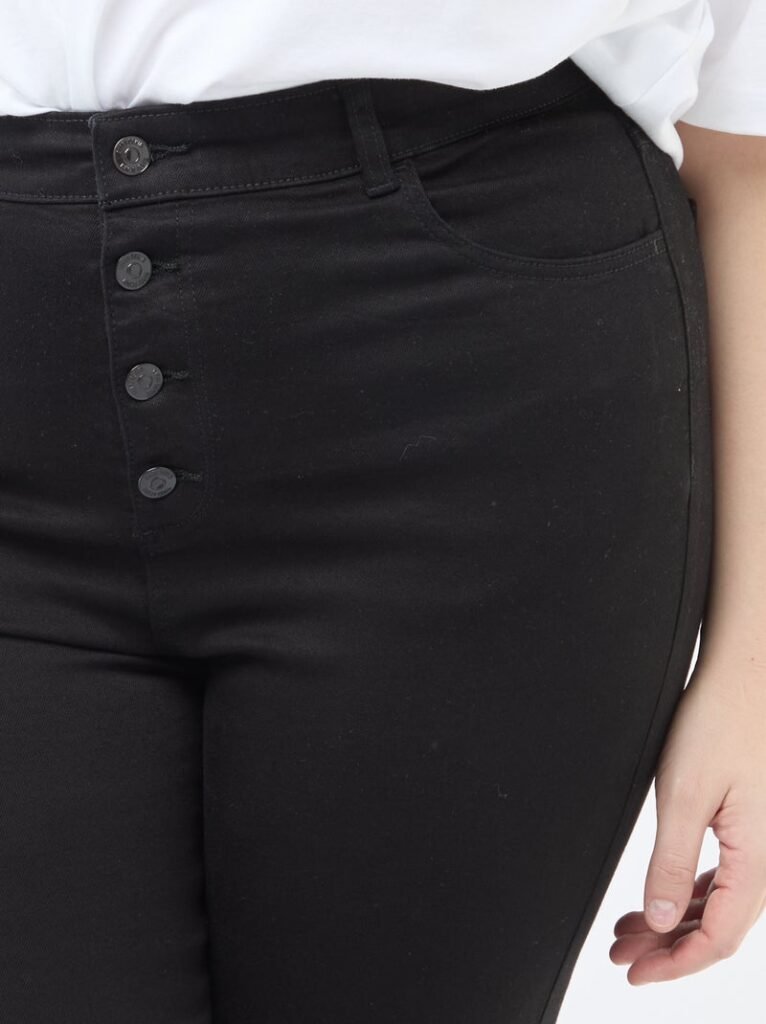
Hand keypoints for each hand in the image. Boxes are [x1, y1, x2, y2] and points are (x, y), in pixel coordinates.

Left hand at [609, 658, 765, 983]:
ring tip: (628, 929)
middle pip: (717, 927)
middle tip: (621, 953)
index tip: (635, 972)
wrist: (744, 676)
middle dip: (667, 947)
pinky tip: (660, 895)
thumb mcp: (683, 795)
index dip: (676, 964)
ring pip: (717, 903)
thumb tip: (658, 918)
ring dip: (673, 921)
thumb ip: (672, 862)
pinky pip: (722, 877)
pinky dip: (687, 892)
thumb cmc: (719, 723)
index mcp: (757, 858)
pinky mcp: (749, 824)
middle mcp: (765, 858)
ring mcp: (759, 842)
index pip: (719, 939)